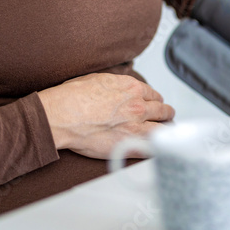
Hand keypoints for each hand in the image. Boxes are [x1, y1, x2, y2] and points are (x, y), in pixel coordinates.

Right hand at [37, 73, 174, 159]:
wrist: (63, 115)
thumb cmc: (72, 98)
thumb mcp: (97, 79)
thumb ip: (115, 85)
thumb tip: (117, 87)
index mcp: (130, 88)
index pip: (152, 94)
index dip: (154, 101)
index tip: (153, 105)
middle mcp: (138, 105)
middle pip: (163, 110)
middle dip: (165, 114)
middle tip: (166, 118)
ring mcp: (136, 126)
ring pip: (163, 129)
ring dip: (166, 131)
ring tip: (167, 135)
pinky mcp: (130, 144)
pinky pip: (153, 148)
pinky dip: (157, 149)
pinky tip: (159, 150)